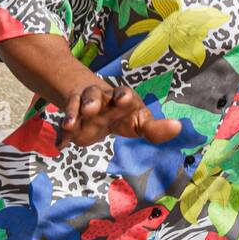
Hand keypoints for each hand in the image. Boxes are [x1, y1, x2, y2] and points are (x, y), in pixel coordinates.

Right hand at [60, 81, 182, 148]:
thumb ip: (155, 128)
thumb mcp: (138, 120)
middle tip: (91, 109)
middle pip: (95, 95)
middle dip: (92, 101)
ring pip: (77, 105)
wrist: (94, 106)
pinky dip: (62, 134)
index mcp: (120, 98)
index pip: (122, 94)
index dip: (123, 96)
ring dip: (73, 113)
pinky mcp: (72, 120)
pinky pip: (65, 125)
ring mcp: (83, 107)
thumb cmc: (122, 113)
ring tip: (71, 125)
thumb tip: (178, 127)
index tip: (124, 99)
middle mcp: (100, 99)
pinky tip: (60, 145)